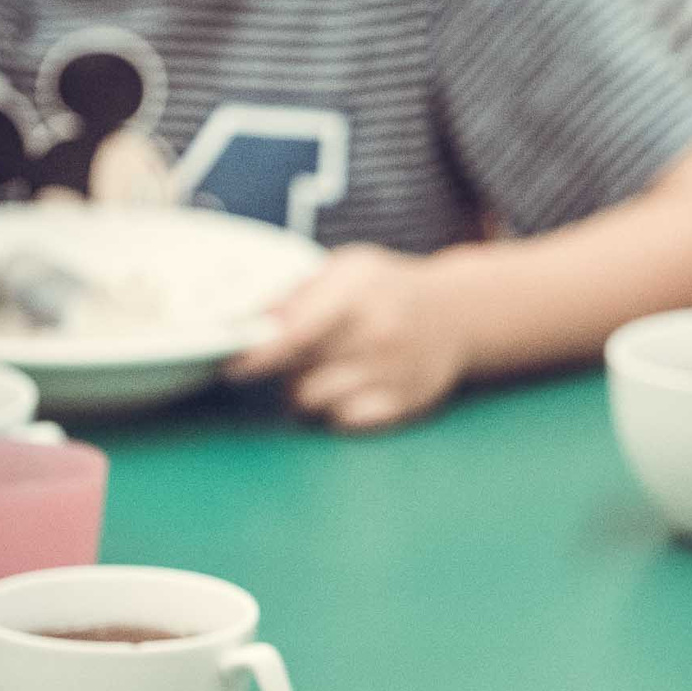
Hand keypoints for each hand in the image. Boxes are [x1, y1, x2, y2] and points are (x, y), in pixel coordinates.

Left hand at [224, 244, 468, 430]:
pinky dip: (337, 410)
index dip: (257, 353)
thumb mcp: (348, 268)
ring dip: (305, 391)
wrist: (458, 314)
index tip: (232, 363)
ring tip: (322, 370)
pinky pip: (345, 422)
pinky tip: (350, 388)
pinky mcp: (406, 404)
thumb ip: (297, 291)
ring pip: (315, 402)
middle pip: (298, 373)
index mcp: (359, 293)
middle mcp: (380, 335)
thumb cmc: (389, 289)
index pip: (296, 333)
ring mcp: (395, 373)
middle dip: (281, 369)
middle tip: (290, 355)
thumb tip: (243, 317)